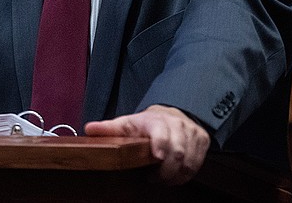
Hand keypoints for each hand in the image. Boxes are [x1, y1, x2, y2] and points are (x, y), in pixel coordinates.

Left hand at [84, 105, 209, 184]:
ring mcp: (191, 133)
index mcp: (155, 120)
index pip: (161, 131)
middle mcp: (176, 124)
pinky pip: (197, 164)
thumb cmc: (147, 124)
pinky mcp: (202, 141)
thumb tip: (88, 129)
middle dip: (166, 171)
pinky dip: (186, 175)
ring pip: (189, 161)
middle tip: (153, 178)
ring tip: (162, 179)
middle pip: (177, 151)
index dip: (161, 143)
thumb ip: (110, 128)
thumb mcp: (128, 123)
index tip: (156, 155)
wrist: (173, 114)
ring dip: (175, 176)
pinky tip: (175, 176)